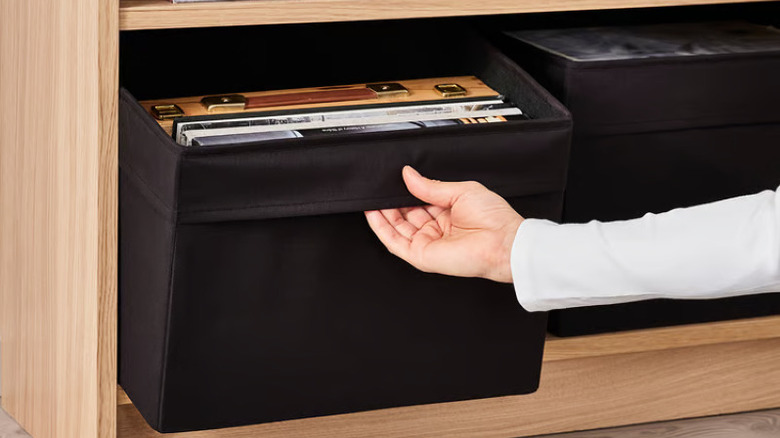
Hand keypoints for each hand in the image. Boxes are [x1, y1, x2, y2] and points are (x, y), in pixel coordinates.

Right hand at [364, 166, 523, 282]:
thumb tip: (408, 174)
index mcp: (447, 213)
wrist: (503, 242)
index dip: (404, 192)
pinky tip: (373, 213)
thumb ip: (430, 186)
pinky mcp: (421, 256)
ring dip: (382, 213)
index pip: (418, 202)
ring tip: (370, 197)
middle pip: (404, 215)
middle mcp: (436, 229)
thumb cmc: (493, 218)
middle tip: (378, 187)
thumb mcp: (460, 191)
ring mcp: (427, 243)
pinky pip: (395, 242)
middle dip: (390, 201)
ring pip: (396, 228)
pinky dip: (381, 228)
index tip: (392, 179)